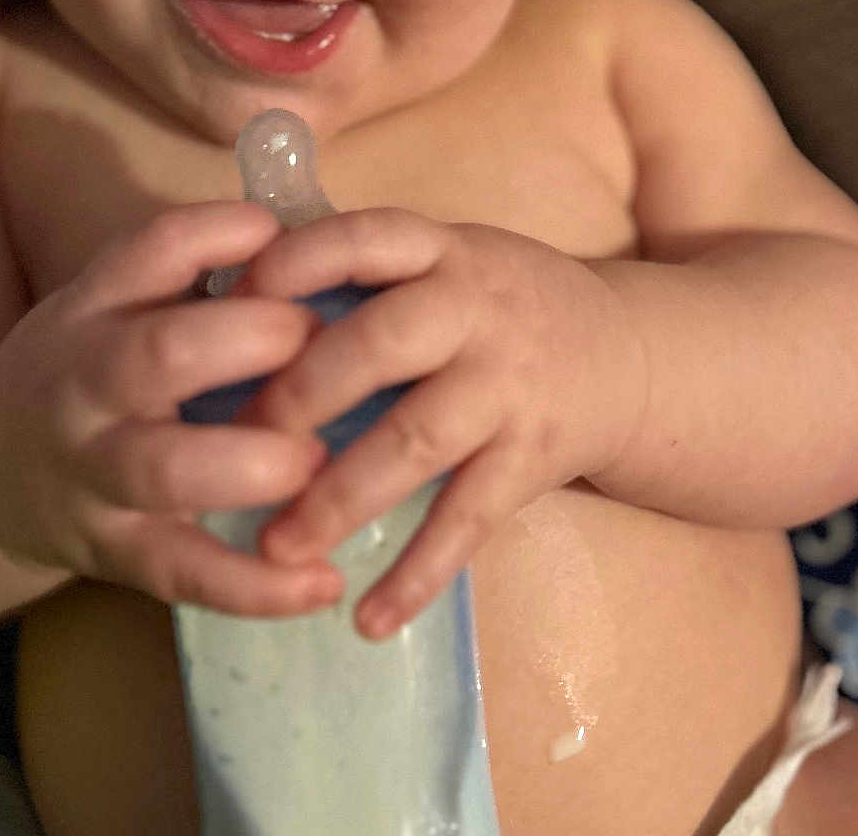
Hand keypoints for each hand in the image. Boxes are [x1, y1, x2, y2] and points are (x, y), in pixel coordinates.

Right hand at [0, 202, 343, 615]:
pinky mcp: (114, 553)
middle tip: (319, 341)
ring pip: (165, 471)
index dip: (216, 237)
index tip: (277, 234)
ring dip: (254, 465)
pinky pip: (183, 573)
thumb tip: (313, 238)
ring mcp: (94, 473)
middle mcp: (86, 384)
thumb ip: (196, 271)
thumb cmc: (86, 366)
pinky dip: (255, 587)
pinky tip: (322, 584)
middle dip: (249, 342)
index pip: (149, 252)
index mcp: (95, 307)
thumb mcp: (115, 301)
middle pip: (157, 355)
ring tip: (320, 461)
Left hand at [235, 210, 648, 637]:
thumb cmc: (502, 307)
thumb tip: (231, 304)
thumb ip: (364, 274)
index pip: (366, 238)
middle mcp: (478, 310)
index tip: (233, 300)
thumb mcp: (446, 261)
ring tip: (275, 546)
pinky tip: (369, 618)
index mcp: (442, 252)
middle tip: (229, 446)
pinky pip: (470, 518)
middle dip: (299, 395)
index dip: (298, 263)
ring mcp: (510, 385)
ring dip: (341, 496)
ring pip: (418, 439)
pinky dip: (418, 573)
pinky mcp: (534, 456)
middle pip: (381, 343)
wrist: (628, 354)